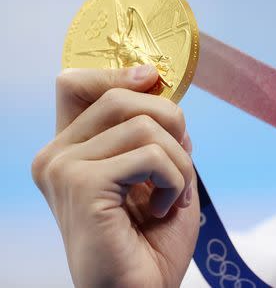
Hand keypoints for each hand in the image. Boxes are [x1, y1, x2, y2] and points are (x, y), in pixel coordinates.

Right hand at [32, 65, 199, 287]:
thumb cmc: (149, 242)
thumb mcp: (160, 175)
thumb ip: (158, 136)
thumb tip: (168, 100)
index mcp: (70, 151)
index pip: (76, 84)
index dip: (118, 72)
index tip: (153, 79)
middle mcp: (56, 156)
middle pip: (120, 96)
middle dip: (170, 121)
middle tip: (179, 164)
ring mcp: (64, 169)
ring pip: (145, 124)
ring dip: (179, 161)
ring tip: (172, 196)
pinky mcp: (82, 184)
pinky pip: (152, 154)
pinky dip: (176, 180)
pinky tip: (165, 209)